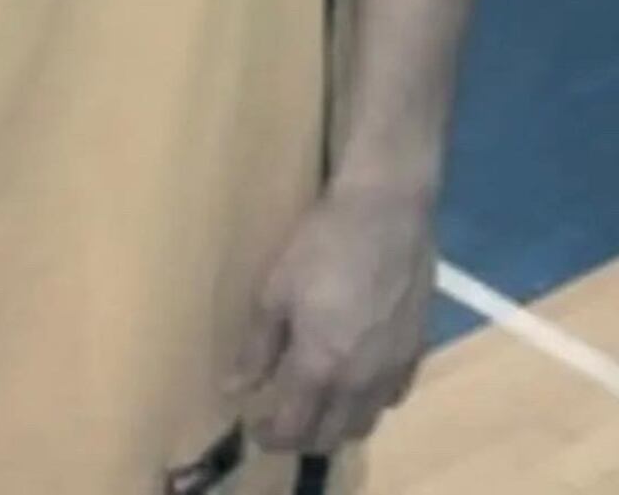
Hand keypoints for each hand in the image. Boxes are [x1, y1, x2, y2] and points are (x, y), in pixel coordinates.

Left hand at [230, 183, 435, 455]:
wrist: (387, 214)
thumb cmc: (322, 245)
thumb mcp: (275, 289)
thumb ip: (257, 346)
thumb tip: (237, 388)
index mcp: (321, 367)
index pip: (294, 426)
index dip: (271, 437)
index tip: (255, 431)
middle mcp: (361, 382)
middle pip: (332, 436)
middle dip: (303, 438)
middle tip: (282, 423)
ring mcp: (394, 370)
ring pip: (365, 422)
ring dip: (337, 426)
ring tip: (317, 407)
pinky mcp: (417, 352)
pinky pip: (392, 398)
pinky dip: (370, 403)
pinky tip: (357, 382)